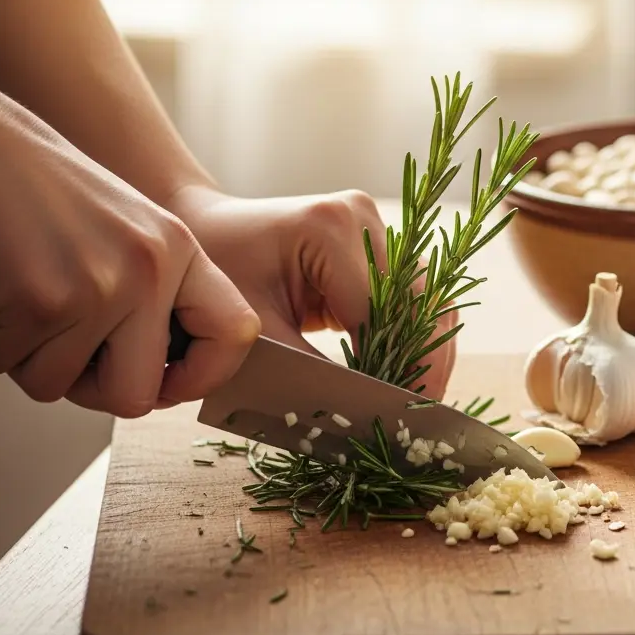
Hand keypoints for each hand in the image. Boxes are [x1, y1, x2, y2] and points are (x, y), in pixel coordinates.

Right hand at [0, 88, 259, 416]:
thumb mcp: (127, 231)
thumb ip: (154, 295)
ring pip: (58, 385)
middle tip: (60, 348)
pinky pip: (9, 364)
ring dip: (27, 356)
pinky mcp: (41, 300)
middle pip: (136, 395)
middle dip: (89, 388)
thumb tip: (161, 385)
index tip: (164, 383)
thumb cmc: (41, 191)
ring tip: (21, 298)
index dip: (202, 376)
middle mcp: (149, 270)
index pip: (236, 334)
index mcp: (179, 251)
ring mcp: (99, 287)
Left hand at [167, 187, 458, 398]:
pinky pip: (415, 297)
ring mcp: (377, 228)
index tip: (398, 415)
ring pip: (429, 299)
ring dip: (427, 350)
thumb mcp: (258, 331)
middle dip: (423, 361)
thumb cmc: (217, 277)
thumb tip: (359, 415)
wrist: (205, 233)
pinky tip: (406, 372)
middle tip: (417, 414)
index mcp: (330, 228)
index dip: (395, 366)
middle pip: (420, 301)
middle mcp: (364, 219)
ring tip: (415, 397)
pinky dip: (415, 337)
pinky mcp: (381, 245)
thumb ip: (309, 372)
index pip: (383, 311)